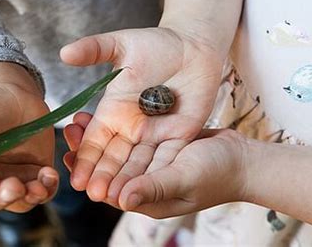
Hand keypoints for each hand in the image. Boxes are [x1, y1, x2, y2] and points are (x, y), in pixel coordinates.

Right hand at [0, 62, 57, 211]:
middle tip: (15, 187)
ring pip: (19, 201)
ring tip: (38, 187)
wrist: (15, 95)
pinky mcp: (37, 174)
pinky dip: (48, 188)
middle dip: (4, 197)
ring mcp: (15, 178)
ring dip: (28, 198)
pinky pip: (44, 190)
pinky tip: (50, 174)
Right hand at [60, 27, 224, 203]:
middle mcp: (132, 125)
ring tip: (115, 199)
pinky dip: (157, 172)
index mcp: (114, 109)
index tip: (75, 178)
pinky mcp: (181, 134)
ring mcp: (156, 132)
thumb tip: (63, 53)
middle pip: (115, 156)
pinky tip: (147, 189)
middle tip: (92, 195)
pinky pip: (167, 157)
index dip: (86, 158)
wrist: (194, 44)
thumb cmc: (157, 42)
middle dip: (103, 175)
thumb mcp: (121, 43)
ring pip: (139, 162)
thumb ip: (93, 49)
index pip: (96, 139)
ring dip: (127, 180)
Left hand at [64, 113, 246, 217]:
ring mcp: (150, 163)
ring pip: (117, 150)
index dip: (89, 173)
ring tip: (79, 119)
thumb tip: (119, 198)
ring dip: (98, 137)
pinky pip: (131, 137)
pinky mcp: (157, 146)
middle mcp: (144, 181)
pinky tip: (102, 113)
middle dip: (88, 152)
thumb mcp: (185, 179)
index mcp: (146, 196)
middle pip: (108, 167)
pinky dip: (117, 127)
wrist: (242, 158)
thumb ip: (154, 187)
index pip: (108, 188)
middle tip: (69, 131)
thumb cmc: (218, 173)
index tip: (70, 157)